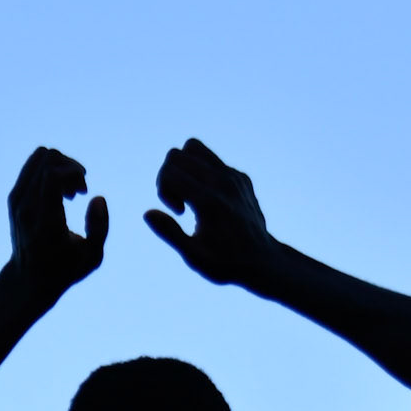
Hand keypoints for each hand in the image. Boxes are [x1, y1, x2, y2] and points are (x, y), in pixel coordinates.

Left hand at [7, 147, 107, 308]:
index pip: (51, 176)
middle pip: (47, 158)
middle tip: (79, 190)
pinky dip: (51, 169)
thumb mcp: (92, 257)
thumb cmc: (64, 269)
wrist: (28, 278)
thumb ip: (100, 228)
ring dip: (61, 166)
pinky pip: (33, 164)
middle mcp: (27, 208)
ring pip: (39, 156)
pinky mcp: (14, 197)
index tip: (83, 190)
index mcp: (45, 223)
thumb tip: (97, 197)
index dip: (73, 171)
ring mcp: (16, 201)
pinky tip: (60, 192)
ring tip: (71, 191)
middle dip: (70, 166)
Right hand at [144, 139, 278, 287]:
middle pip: (178, 154)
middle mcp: (222, 182)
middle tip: (179, 201)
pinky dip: (202, 175)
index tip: (178, 213)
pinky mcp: (241, 177)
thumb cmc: (224, 263)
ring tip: (189, 193)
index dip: (163, 191)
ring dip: (184, 167)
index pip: (170, 172)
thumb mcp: (193, 256)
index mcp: (209, 201)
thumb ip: (169, 232)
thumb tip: (147, 213)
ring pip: (195, 147)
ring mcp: (234, 177)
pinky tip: (209, 201)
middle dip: (169, 175)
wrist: (263, 260)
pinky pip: (212, 161)